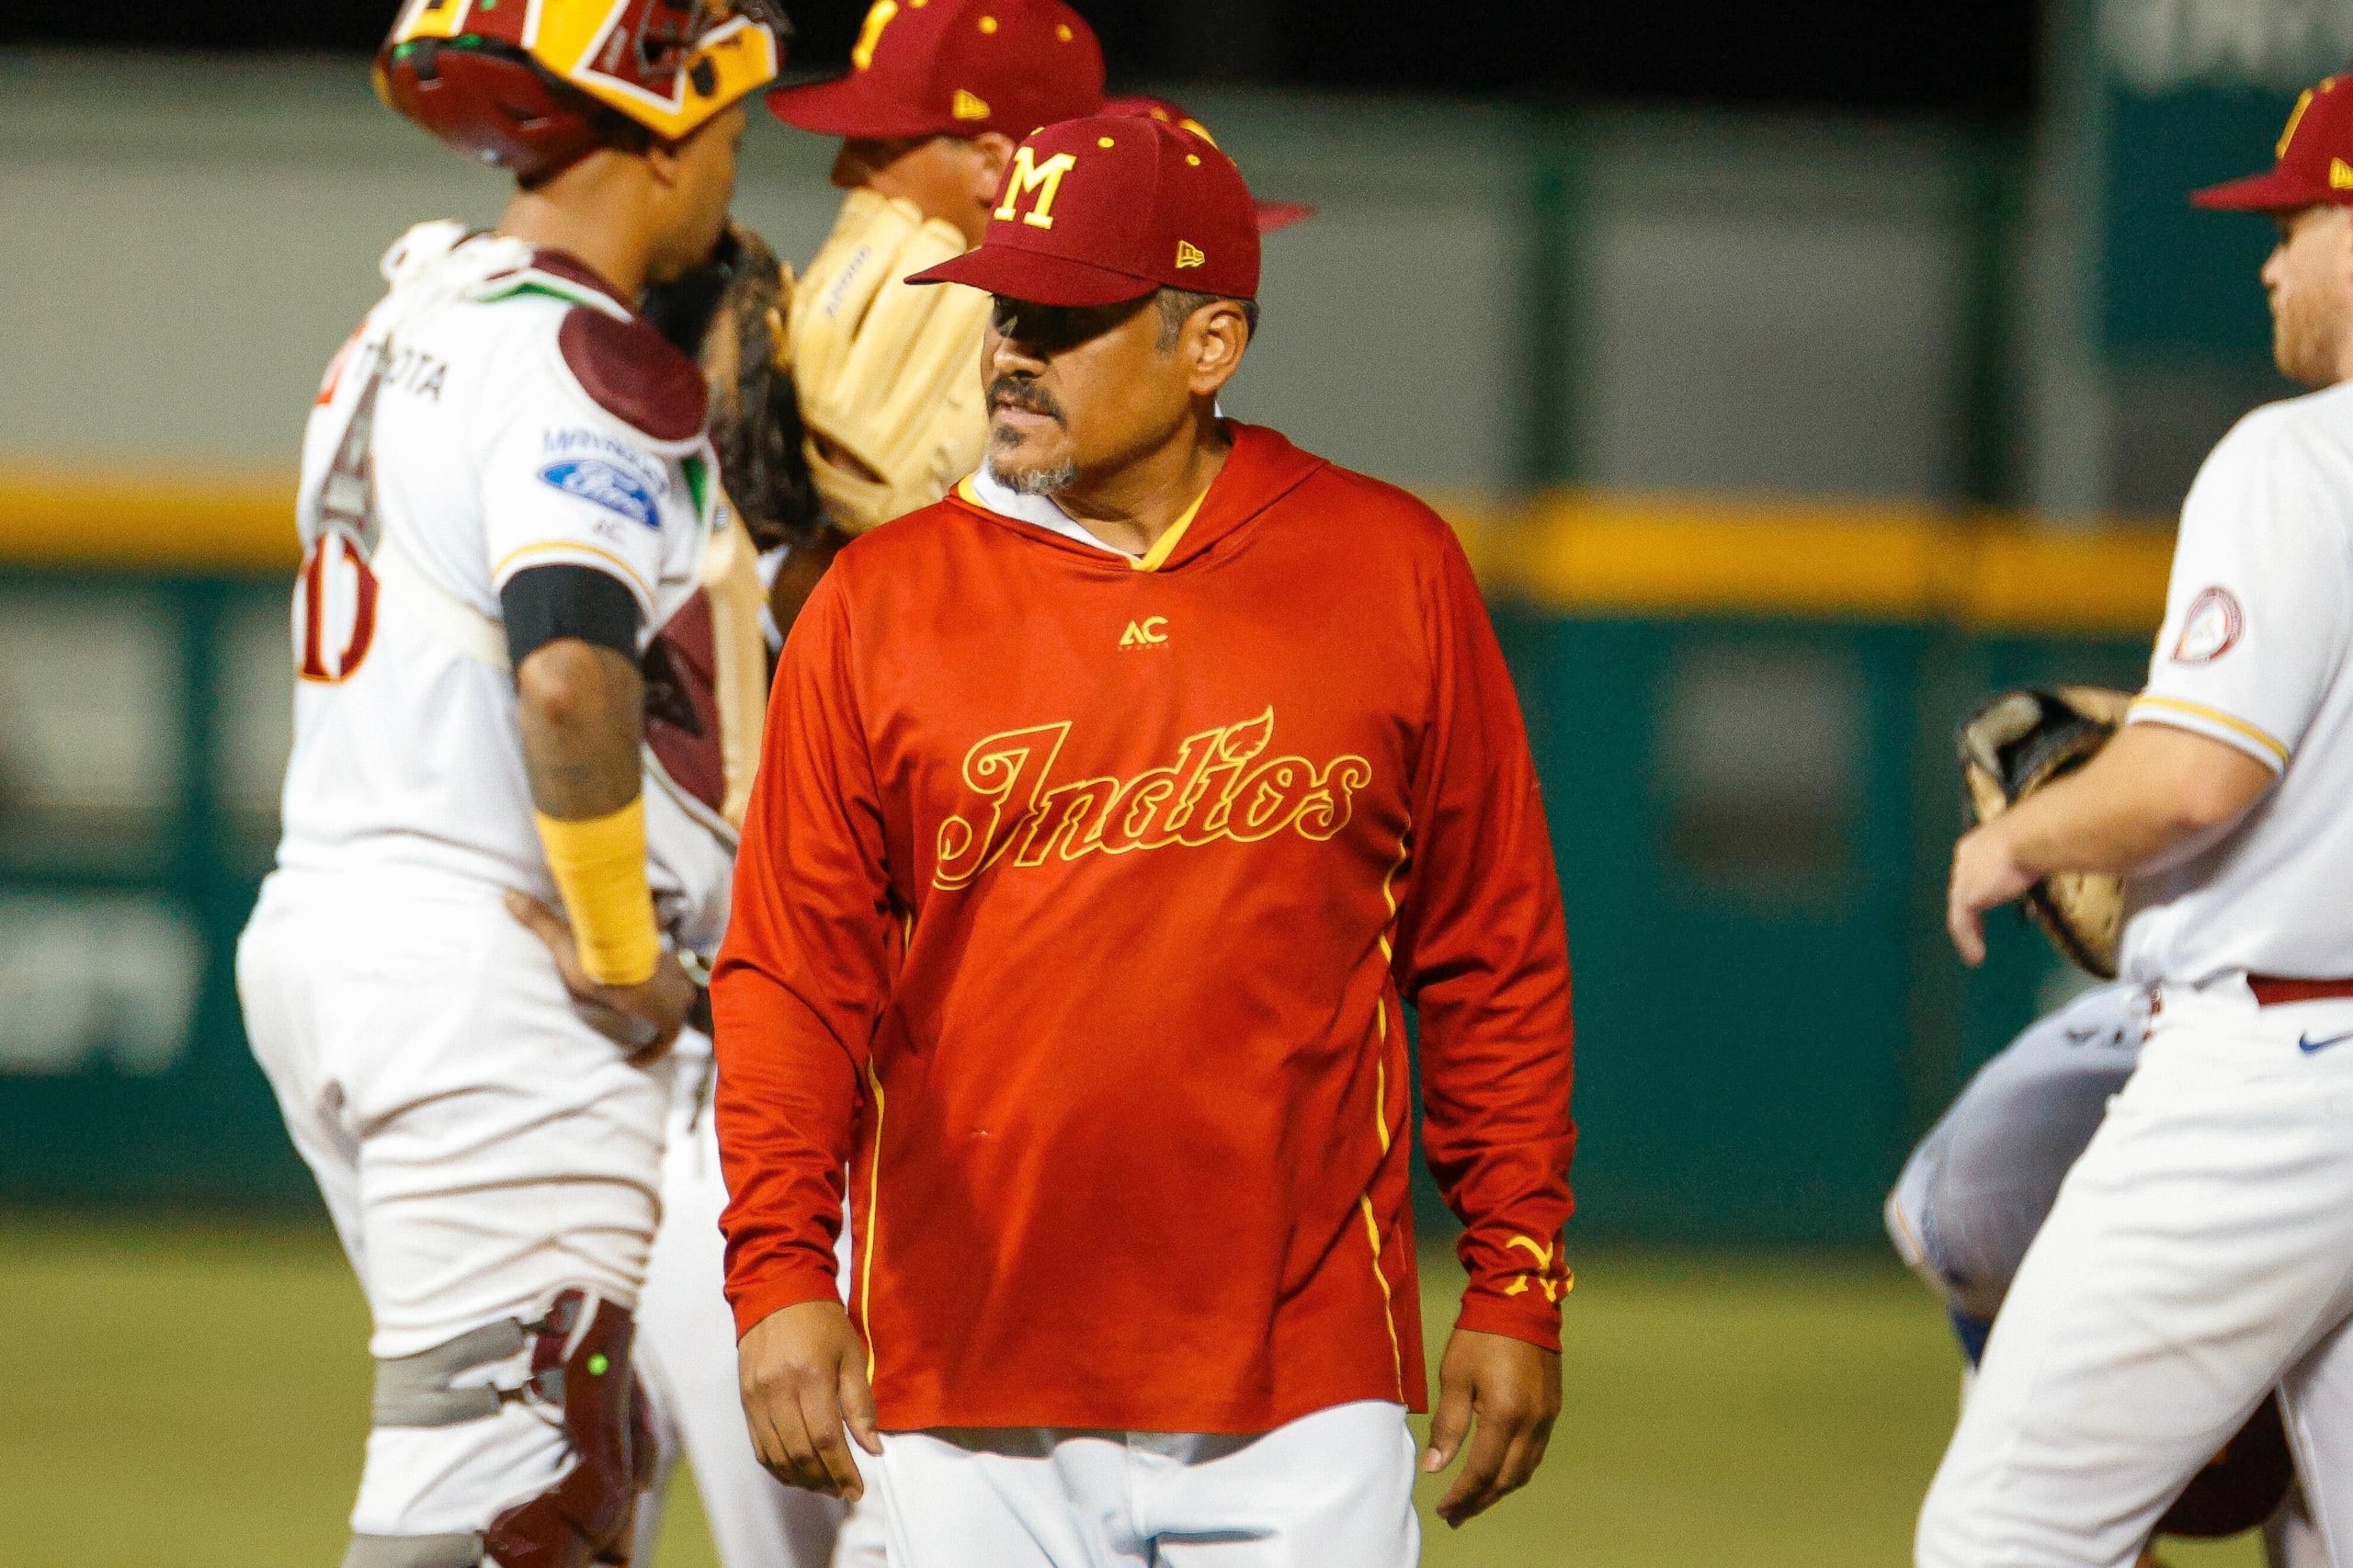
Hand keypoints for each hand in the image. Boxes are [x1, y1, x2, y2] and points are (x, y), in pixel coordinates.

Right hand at [504, 890, 695, 1064]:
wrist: (620, 974)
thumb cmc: (596, 957)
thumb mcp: (566, 940)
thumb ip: (541, 919)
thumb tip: (508, 895)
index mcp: (654, 952)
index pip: (663, 959)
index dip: (654, 969)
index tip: (638, 978)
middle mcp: (673, 973)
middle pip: (674, 986)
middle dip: (660, 994)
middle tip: (635, 1004)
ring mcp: (676, 999)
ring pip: (674, 1010)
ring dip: (658, 1019)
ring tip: (636, 1026)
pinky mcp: (671, 1023)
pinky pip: (665, 1041)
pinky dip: (651, 1051)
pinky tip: (632, 1060)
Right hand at [738, 1299, 882, 1499]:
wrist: (777, 1294)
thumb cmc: (822, 1323)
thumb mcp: (851, 1355)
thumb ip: (861, 1404)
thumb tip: (873, 1448)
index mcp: (811, 1376)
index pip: (826, 1438)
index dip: (842, 1470)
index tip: (857, 1489)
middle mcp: (779, 1390)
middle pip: (800, 1453)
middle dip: (824, 1480)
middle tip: (843, 1490)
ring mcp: (757, 1398)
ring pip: (777, 1456)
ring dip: (802, 1480)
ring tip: (824, 1486)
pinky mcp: (745, 1401)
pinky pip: (759, 1447)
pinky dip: (778, 1468)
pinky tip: (797, 1473)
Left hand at [1423, 1326, 1561, 1527]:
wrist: (1520, 1302)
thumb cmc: (1480, 1335)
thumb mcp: (1454, 1377)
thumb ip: (1448, 1425)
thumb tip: (1435, 1466)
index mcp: (1505, 1415)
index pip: (1482, 1471)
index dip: (1462, 1495)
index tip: (1444, 1509)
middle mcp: (1532, 1423)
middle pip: (1507, 1479)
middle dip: (1480, 1501)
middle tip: (1456, 1515)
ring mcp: (1546, 1417)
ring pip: (1524, 1470)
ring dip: (1499, 1490)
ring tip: (1474, 1500)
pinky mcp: (1552, 1409)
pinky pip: (1535, 1453)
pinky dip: (1514, 1470)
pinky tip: (1498, 1472)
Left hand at [1946, 822, 2036, 966]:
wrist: (2033, 836)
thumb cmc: (2042, 834)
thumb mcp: (2036, 847)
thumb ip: (2036, 859)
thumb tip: (2055, 861)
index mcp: (1980, 843)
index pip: (1975, 869)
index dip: (1983, 887)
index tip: (1992, 899)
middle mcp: (1966, 859)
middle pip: (1965, 888)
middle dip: (1973, 908)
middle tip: (1979, 928)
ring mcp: (1963, 877)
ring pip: (1960, 909)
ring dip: (1969, 930)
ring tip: (1976, 950)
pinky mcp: (1965, 895)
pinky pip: (1961, 924)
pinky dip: (1968, 941)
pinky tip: (1977, 956)